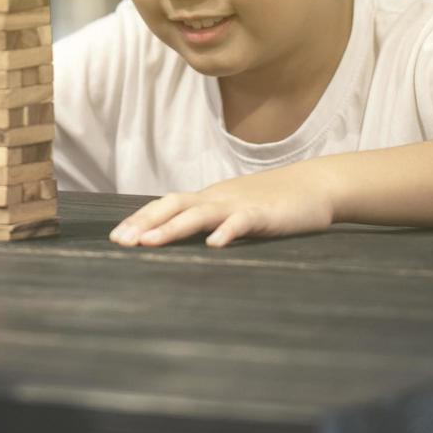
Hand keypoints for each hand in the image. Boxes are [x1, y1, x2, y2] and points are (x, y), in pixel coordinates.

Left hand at [109, 163, 336, 247]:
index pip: (166, 205)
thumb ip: (210, 222)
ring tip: (148, 243)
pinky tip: (213, 245)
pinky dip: (226, 232)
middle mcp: (217, 199)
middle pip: (173, 205)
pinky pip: (241, 222)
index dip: (140, 219)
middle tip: (119, 241)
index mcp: (208, 199)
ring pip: (199, 213)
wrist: (315, 186)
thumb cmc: (273, 203)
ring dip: (171, 228)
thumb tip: (182, 239)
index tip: (116, 237)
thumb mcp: (235, 212)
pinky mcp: (264, 214)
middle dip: (144, 223)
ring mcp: (239, 205)